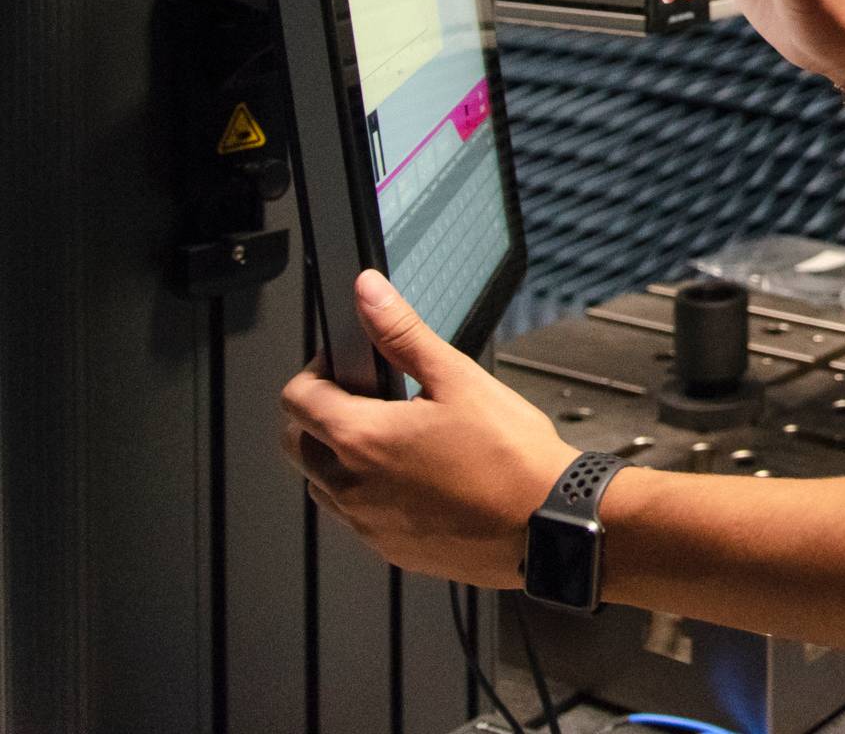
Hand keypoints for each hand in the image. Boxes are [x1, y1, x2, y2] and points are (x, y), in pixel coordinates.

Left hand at [278, 270, 577, 585]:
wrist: (548, 523)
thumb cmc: (511, 457)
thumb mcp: (456, 377)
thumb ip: (401, 332)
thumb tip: (368, 293)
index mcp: (362, 440)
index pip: (296, 398)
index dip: (315, 371)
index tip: (345, 365)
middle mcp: (353, 488)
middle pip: (298, 443)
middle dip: (319, 413)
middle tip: (364, 397)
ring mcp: (368, 525)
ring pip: (322, 484)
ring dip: (338, 457)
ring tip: (392, 436)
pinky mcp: (390, 550)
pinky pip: (355, 517)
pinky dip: (366, 492)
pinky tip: (412, 476)